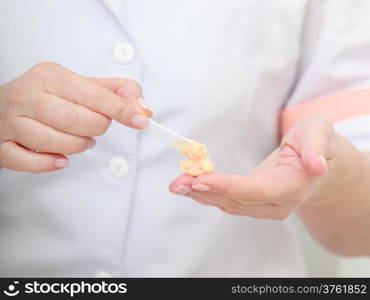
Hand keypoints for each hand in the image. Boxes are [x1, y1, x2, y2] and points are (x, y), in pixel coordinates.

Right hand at [0, 62, 151, 172]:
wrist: (5, 105)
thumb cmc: (50, 96)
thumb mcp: (82, 85)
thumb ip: (117, 92)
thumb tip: (142, 108)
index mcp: (50, 76)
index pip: (93, 95)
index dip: (121, 109)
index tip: (141, 120)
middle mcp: (28, 95)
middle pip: (73, 119)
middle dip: (96, 129)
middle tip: (98, 128)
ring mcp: (12, 121)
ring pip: (52, 141)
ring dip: (76, 146)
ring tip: (82, 140)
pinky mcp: (2, 145)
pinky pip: (27, 161)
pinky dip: (48, 164)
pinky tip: (61, 159)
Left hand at [169, 117, 337, 219]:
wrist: (319, 164)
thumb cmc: (316, 144)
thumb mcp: (320, 135)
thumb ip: (317, 149)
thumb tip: (317, 166)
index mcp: (292, 187)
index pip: (257, 191)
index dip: (228, 187)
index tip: (201, 180)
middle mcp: (276, 204)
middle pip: (236, 201)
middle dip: (205, 192)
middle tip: (178, 182)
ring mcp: (263, 206)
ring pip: (228, 204)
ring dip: (200, 195)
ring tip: (176, 184)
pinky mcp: (252, 202)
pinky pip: (226, 201)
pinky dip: (205, 194)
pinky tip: (188, 186)